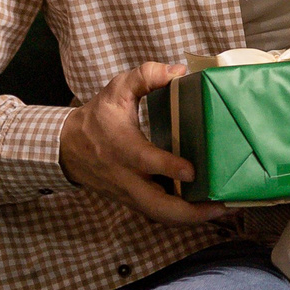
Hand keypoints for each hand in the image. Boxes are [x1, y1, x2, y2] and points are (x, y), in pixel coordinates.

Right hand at [59, 61, 227, 225]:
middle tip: (220, 206)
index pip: (145, 161)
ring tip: (221, 211)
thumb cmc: (97, 118)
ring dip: (189, 218)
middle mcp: (126, 176)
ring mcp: (129, 193)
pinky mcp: (133, 200)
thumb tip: (179, 71)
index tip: (192, 170)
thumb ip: (146, 76)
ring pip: (159, 215)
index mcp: (121, 147)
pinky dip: (180, 216)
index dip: (168, 167)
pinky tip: (205, 210)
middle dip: (188, 211)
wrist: (68, 148)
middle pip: (156, 205)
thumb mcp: (117, 89)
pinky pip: (157, 214)